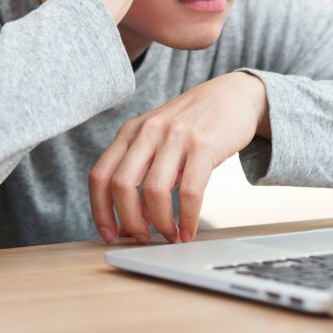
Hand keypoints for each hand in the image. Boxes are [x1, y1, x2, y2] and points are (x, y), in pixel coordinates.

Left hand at [88, 73, 270, 243]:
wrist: (233, 95)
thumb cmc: (193, 123)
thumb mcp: (159, 140)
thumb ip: (143, 173)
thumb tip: (133, 220)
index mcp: (130, 132)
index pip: (100, 175)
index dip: (100, 210)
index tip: (109, 233)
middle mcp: (147, 131)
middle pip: (121, 185)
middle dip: (129, 221)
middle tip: (143, 238)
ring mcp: (175, 136)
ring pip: (153, 191)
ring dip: (160, 223)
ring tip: (170, 235)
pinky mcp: (203, 144)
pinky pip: (190, 192)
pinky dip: (188, 219)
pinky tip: (189, 230)